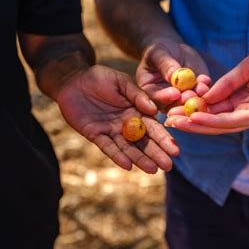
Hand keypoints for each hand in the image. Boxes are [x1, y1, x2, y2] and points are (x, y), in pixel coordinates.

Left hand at [56, 65, 178, 173]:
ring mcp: (111, 131)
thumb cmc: (100, 78)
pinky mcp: (95, 134)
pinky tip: (128, 166)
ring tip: (153, 170)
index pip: (153, 127)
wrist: (73, 80)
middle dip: (156, 153)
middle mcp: (126, 124)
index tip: (175, 150)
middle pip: (143, 142)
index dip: (163, 139)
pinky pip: (108, 147)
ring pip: (128, 148)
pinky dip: (117, 156)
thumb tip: (154, 110)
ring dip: (140, 159)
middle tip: (168, 166)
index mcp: (136, 111)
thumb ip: (137, 95)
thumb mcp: (121, 82)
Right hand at [136, 38, 211, 111]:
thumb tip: (173, 75)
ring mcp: (181, 99)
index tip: (175, 93)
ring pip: (189, 103)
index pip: (155, 98)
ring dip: (196, 97)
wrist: (175, 50)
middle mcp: (165, 100)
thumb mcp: (159, 53)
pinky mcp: (195, 93)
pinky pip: (201, 94)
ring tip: (201, 87)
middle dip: (183, 102)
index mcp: (150, 91)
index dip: (165, 97)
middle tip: (190, 94)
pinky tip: (205, 80)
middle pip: (173, 106)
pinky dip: (205, 89)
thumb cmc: (161, 50)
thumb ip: (165, 64)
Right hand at [165, 42, 248, 133]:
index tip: (174, 109)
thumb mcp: (247, 67)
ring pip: (222, 124)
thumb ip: (227, 82)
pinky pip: (235, 120)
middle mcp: (248, 110)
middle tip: (168, 121)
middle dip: (191, 121)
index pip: (215, 108)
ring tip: (176, 122)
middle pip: (215, 120)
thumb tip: (206, 94)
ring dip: (198, 124)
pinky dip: (215, 121)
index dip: (194, 109)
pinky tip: (197, 118)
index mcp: (244, 97)